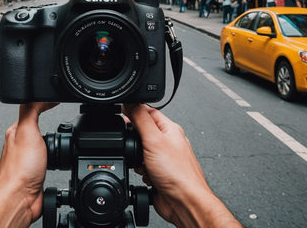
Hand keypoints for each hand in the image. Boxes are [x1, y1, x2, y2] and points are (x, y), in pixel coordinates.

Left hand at [0, 102, 56, 227]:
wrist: (20, 198)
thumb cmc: (20, 168)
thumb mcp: (27, 129)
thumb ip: (32, 109)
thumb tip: (43, 97)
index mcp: (16, 130)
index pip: (30, 110)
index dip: (44, 103)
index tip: (56, 99)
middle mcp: (20, 144)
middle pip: (36, 126)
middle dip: (47, 122)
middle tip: (58, 117)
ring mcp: (28, 159)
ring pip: (42, 143)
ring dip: (51, 141)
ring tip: (57, 137)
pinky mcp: (35, 172)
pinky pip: (47, 160)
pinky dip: (53, 157)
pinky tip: (55, 159)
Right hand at [123, 104, 240, 227]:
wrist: (184, 203)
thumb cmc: (178, 173)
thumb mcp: (154, 139)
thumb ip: (141, 119)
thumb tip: (129, 103)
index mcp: (169, 128)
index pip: (147, 111)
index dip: (133, 110)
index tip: (121, 113)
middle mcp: (167, 142)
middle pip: (142, 131)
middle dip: (133, 139)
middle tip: (133, 145)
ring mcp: (163, 158)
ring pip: (140, 151)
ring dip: (136, 158)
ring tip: (143, 163)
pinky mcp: (158, 173)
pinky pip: (142, 167)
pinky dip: (140, 171)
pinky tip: (146, 174)